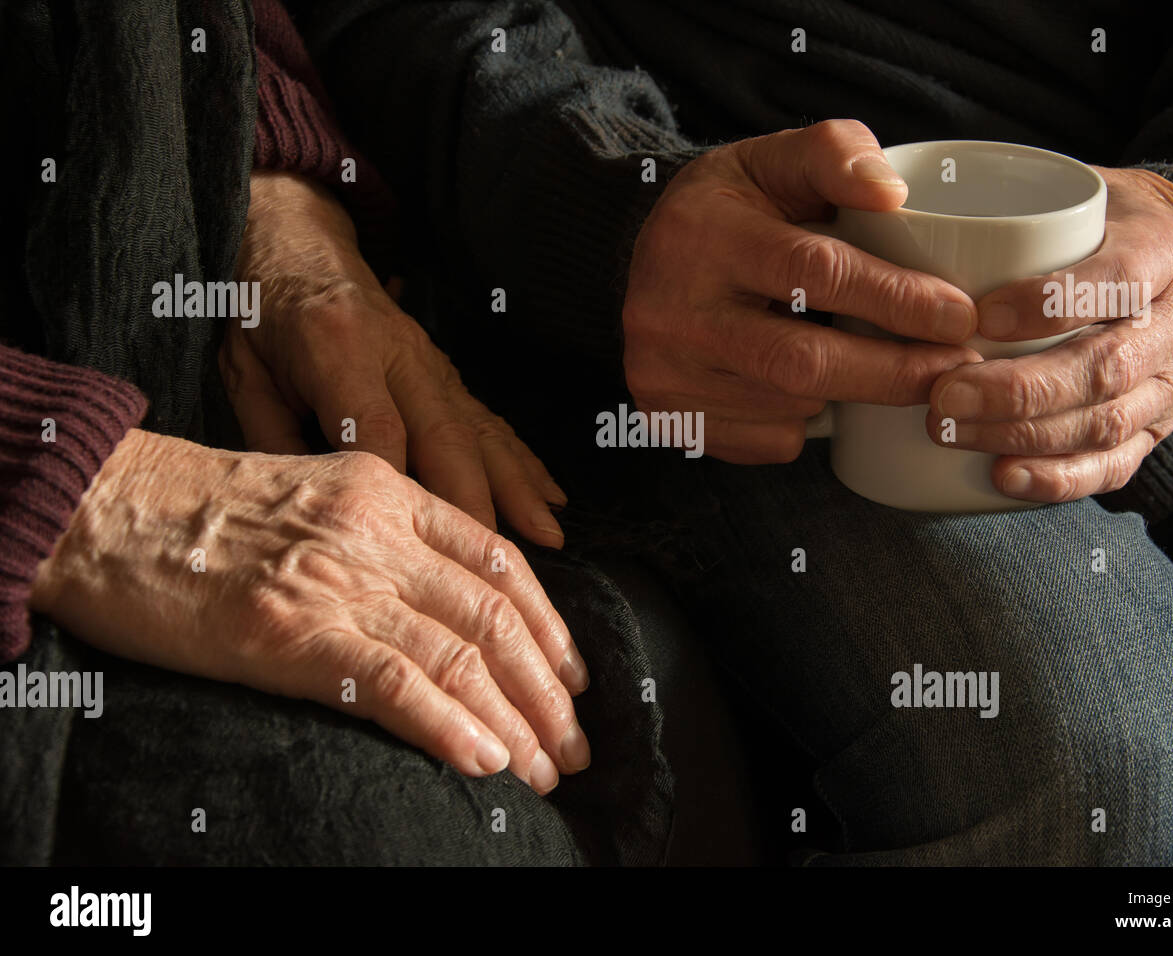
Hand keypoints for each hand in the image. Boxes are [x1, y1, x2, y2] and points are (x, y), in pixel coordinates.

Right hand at [30, 430, 590, 793]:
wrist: (108, 510)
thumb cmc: (202, 512)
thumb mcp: (316, 496)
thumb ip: (384, 536)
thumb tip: (443, 606)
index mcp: (388, 493)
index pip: (498, 561)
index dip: (550, 625)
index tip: (571, 676)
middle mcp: (376, 533)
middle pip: (494, 616)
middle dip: (547, 689)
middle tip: (572, 744)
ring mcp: (337, 581)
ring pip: (458, 654)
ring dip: (514, 721)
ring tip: (542, 769)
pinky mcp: (292, 634)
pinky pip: (396, 683)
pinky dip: (450, 726)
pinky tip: (485, 760)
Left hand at [222, 170, 566, 546]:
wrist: (296, 245)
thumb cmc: (260, 313)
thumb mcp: (243, 372)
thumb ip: (273, 437)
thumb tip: (306, 507)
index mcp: (336, 346)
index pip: (376, 425)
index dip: (395, 482)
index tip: (407, 540)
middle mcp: (398, 354)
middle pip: (444, 435)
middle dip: (474, 502)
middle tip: (494, 560)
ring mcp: (430, 364)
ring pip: (480, 431)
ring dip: (517, 487)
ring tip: (547, 534)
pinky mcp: (447, 375)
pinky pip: (490, 422)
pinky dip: (523, 463)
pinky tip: (550, 496)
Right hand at [623, 119, 981, 463]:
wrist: (636, 261)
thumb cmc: (728, 209)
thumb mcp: (771, 159)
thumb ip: (835, 154)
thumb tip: (893, 193)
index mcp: (702, 233)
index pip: (812, 270)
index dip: (895, 298)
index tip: (959, 315)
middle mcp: (671, 310)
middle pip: (802, 361)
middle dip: (892, 371)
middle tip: (955, 370)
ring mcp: (664, 373)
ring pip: (791, 405)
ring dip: (851, 394)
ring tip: (882, 368)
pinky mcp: (669, 418)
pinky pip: (767, 439)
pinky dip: (805, 421)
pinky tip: (809, 390)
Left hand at [925, 167, 1172, 501]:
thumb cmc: (1122, 226)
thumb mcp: (1093, 195)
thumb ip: (1027, 212)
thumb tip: (909, 210)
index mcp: (1165, 252)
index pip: (1118, 280)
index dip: (1050, 303)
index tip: (981, 317)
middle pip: (1104, 367)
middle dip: (1019, 391)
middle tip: (944, 395)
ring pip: (1106, 422)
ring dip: (1023, 435)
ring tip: (952, 430)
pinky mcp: (1162, 427)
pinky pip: (1117, 465)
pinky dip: (1059, 479)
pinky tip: (1004, 476)